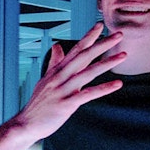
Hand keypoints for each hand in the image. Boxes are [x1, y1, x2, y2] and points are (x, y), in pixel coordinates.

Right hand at [15, 23, 126, 141]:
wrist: (26, 124)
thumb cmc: (38, 104)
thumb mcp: (44, 79)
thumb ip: (54, 62)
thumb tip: (57, 46)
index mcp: (57, 71)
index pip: (75, 50)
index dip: (88, 37)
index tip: (100, 25)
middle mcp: (60, 77)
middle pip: (84, 56)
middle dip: (102, 44)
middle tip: (118, 34)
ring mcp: (63, 90)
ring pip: (88, 73)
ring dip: (107, 63)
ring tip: (123, 55)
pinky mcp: (66, 105)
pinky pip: (88, 94)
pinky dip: (103, 89)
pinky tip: (118, 84)